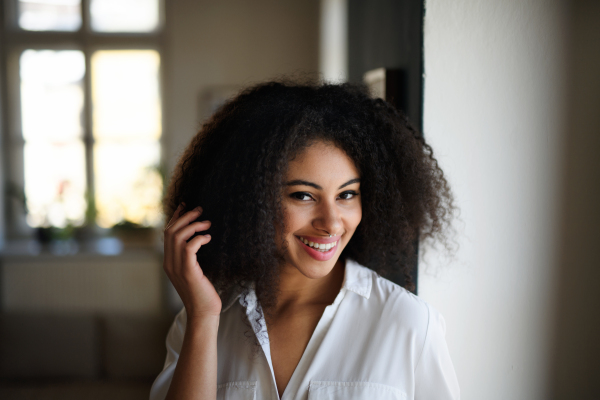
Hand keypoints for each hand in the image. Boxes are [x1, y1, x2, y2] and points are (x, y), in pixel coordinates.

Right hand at [163, 204, 221, 318]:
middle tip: (200, 209)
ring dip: (194, 225)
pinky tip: (208, 238)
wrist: (203, 313)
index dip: (176, 217)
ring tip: (207, 222)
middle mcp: (169, 263)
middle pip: (170, 231)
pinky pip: (189, 247)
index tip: (185, 206)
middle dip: (185, 216)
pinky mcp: (188, 271)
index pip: (167, 234)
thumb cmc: (202, 293)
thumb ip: (190, 258)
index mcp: (169, 262)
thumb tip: (198, 239)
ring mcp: (177, 267)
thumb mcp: (193, 272)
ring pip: (178, 236)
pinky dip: (199, 238)